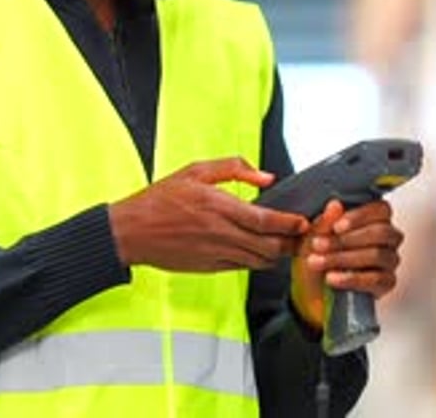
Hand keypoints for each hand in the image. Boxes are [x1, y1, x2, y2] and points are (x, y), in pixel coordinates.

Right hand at [108, 157, 309, 272]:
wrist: (132, 231)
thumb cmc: (160, 199)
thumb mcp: (196, 170)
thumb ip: (234, 168)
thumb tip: (265, 176)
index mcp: (218, 206)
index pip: (264, 220)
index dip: (289, 224)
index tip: (303, 221)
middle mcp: (220, 233)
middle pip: (269, 246)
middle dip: (291, 243)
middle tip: (302, 236)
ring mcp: (216, 254)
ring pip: (260, 261)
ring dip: (277, 254)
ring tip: (287, 244)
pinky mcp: (210, 267)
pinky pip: (243, 267)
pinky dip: (257, 261)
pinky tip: (260, 250)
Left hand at [291, 198, 403, 328]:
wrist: (312, 287)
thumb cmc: (318, 252)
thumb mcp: (315, 234)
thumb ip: (326, 220)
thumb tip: (335, 205)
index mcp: (374, 217)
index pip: (381, 209)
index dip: (360, 216)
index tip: (336, 226)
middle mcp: (387, 237)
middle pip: (381, 232)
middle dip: (346, 239)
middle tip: (318, 245)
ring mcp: (389, 260)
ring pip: (377, 255)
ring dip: (344, 258)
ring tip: (319, 262)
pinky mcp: (387, 282)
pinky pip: (376, 279)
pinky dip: (351, 278)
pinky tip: (332, 278)